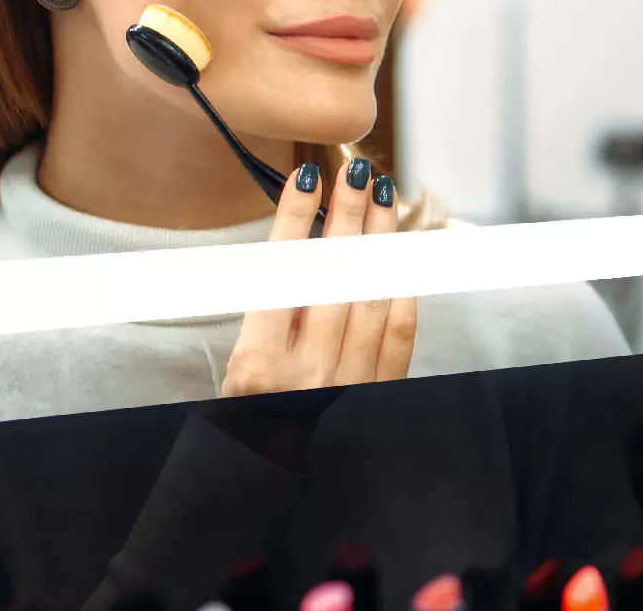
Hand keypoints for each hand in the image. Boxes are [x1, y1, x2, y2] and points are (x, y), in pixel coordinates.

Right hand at [218, 158, 417, 396]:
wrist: (280, 471)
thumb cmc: (256, 412)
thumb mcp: (240, 366)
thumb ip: (269, 310)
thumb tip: (298, 239)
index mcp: (257, 366)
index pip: (282, 274)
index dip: (296, 220)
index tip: (308, 179)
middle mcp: (305, 374)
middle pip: (333, 275)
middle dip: (347, 215)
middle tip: (355, 171)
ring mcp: (349, 383)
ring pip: (371, 293)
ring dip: (379, 238)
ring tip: (381, 197)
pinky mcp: (382, 390)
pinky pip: (399, 329)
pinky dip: (402, 284)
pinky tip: (401, 250)